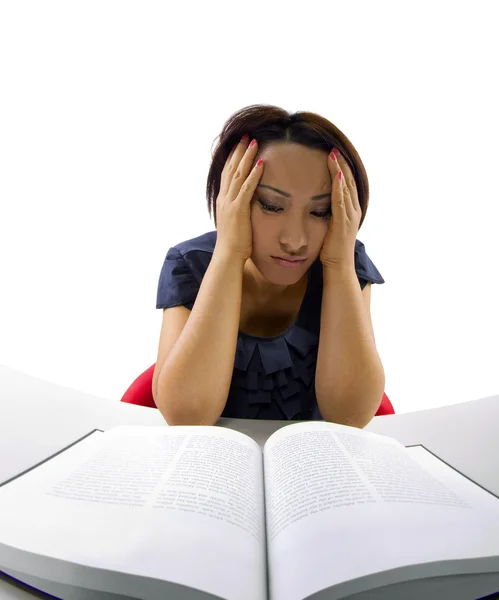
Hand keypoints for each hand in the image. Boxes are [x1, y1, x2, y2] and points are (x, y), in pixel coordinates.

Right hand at [214, 135, 263, 261]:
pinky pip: (246, 188)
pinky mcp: (238, 210)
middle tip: (246, 136)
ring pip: (238, 174)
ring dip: (246, 157)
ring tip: (254, 142)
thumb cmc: (234, 243)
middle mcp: (224, 198)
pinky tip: (261, 163)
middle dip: (238, 151)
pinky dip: (253, 174)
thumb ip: (238, 211)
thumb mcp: (234, 222)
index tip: (239, 145)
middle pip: (230, 169)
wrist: (227, 256)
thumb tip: (244, 206)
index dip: (233, 158)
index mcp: (223, 201)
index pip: (227, 174)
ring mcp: (230, 203)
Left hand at [319, 148, 361, 268]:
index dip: (341, 169)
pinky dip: (339, 187)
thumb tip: (316, 206)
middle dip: (342, 164)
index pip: (346, 185)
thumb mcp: (329, 228)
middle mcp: (353, 210)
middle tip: (334, 148)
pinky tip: (336, 175)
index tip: (333, 155)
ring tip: (334, 155)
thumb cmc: (331, 251)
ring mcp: (350, 216)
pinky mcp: (343, 222)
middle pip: (348, 181)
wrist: (339, 267)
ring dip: (340, 170)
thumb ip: (326, 215)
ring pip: (346, 187)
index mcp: (350, 211)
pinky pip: (341, 201)